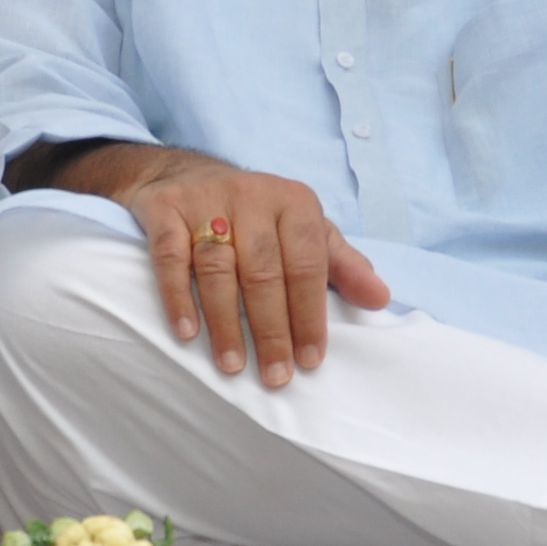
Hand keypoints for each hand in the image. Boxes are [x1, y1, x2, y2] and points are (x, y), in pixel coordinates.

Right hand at [114, 159, 392, 386]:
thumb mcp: (303, 229)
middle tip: (275, 375)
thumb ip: (342, 265)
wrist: (184, 170)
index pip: (307, 265)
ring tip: (233, 365)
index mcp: (294, 202)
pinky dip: (177, 296)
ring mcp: (205, 201)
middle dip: (271, 329)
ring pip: (218, 268)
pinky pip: (170, 257)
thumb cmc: (256, 213)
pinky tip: (187, 332)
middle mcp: (252, 196)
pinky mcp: (165, 208)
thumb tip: (381, 299)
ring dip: (226, 322)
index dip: (309, 315)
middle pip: (263, 271)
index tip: (310, 360)